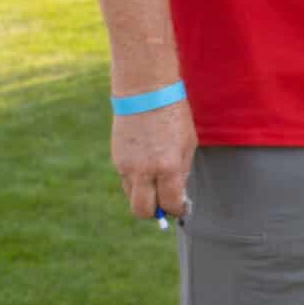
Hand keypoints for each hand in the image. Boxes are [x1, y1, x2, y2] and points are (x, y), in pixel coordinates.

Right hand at [112, 100, 196, 222]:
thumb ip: (181, 171)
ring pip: (132, 196)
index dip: (177, 210)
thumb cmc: (173, 115)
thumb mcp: (187, 143)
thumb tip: (177, 194)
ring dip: (144, 195)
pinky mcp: (116, 159)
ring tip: (157, 180)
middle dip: (154, 213)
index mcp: (167, 167)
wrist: (144, 91)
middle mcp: (144, 171)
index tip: (181, 207)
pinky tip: (147, 163)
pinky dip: (137, 180)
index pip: (169, 204)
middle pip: (141, 211)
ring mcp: (125, 166)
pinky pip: (126, 180)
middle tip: (164, 204)